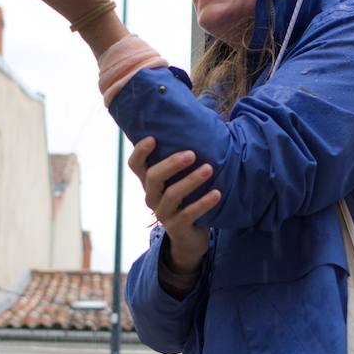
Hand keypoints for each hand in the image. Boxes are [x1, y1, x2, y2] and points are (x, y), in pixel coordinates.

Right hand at [129, 137, 219, 280]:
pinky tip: (217, 193)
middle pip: (153, 177)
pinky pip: (189, 214)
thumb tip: (204, 114)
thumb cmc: (188, 199)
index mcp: (150, 182)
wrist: (190, 238)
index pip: (136, 165)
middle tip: (191, 154)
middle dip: (171, 164)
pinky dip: (203, 203)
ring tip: (208, 169)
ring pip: (172, 194)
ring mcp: (163, 213)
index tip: (153, 138)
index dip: (140, 151)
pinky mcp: (177, 227)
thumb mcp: (181, 178)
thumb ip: (186, 153)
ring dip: (191, 180)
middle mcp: (152, 196)